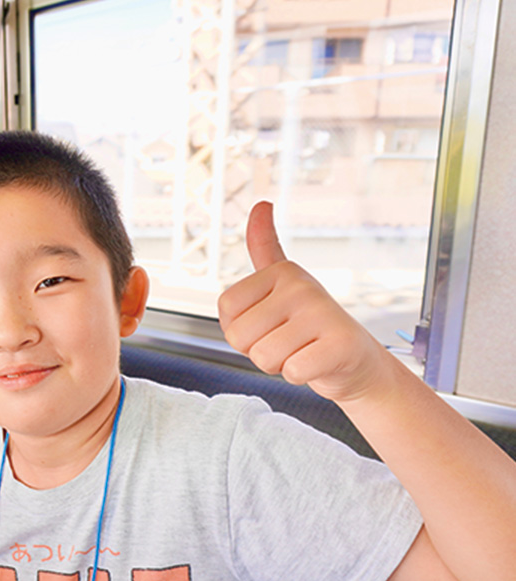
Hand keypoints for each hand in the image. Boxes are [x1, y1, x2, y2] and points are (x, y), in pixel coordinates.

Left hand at [217, 201, 388, 402]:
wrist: (354, 362)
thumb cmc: (309, 328)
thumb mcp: (280, 286)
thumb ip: (264, 248)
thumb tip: (261, 205)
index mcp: (281, 270)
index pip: (226, 309)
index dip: (241, 329)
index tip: (270, 324)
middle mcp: (301, 285)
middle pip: (239, 336)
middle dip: (257, 350)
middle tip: (288, 342)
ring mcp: (322, 312)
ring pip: (263, 356)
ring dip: (279, 364)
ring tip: (302, 350)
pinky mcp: (340, 344)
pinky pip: (291, 371)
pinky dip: (300, 376)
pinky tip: (318, 363)